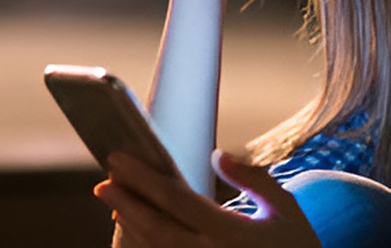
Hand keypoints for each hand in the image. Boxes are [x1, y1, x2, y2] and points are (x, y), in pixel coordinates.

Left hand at [95, 150, 320, 247]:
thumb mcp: (286, 210)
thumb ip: (253, 179)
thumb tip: (218, 155)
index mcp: (233, 235)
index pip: (178, 200)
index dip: (144, 178)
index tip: (120, 159)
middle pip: (157, 229)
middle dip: (127, 204)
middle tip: (104, 182)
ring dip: (131, 227)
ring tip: (115, 202)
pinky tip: (136, 232)